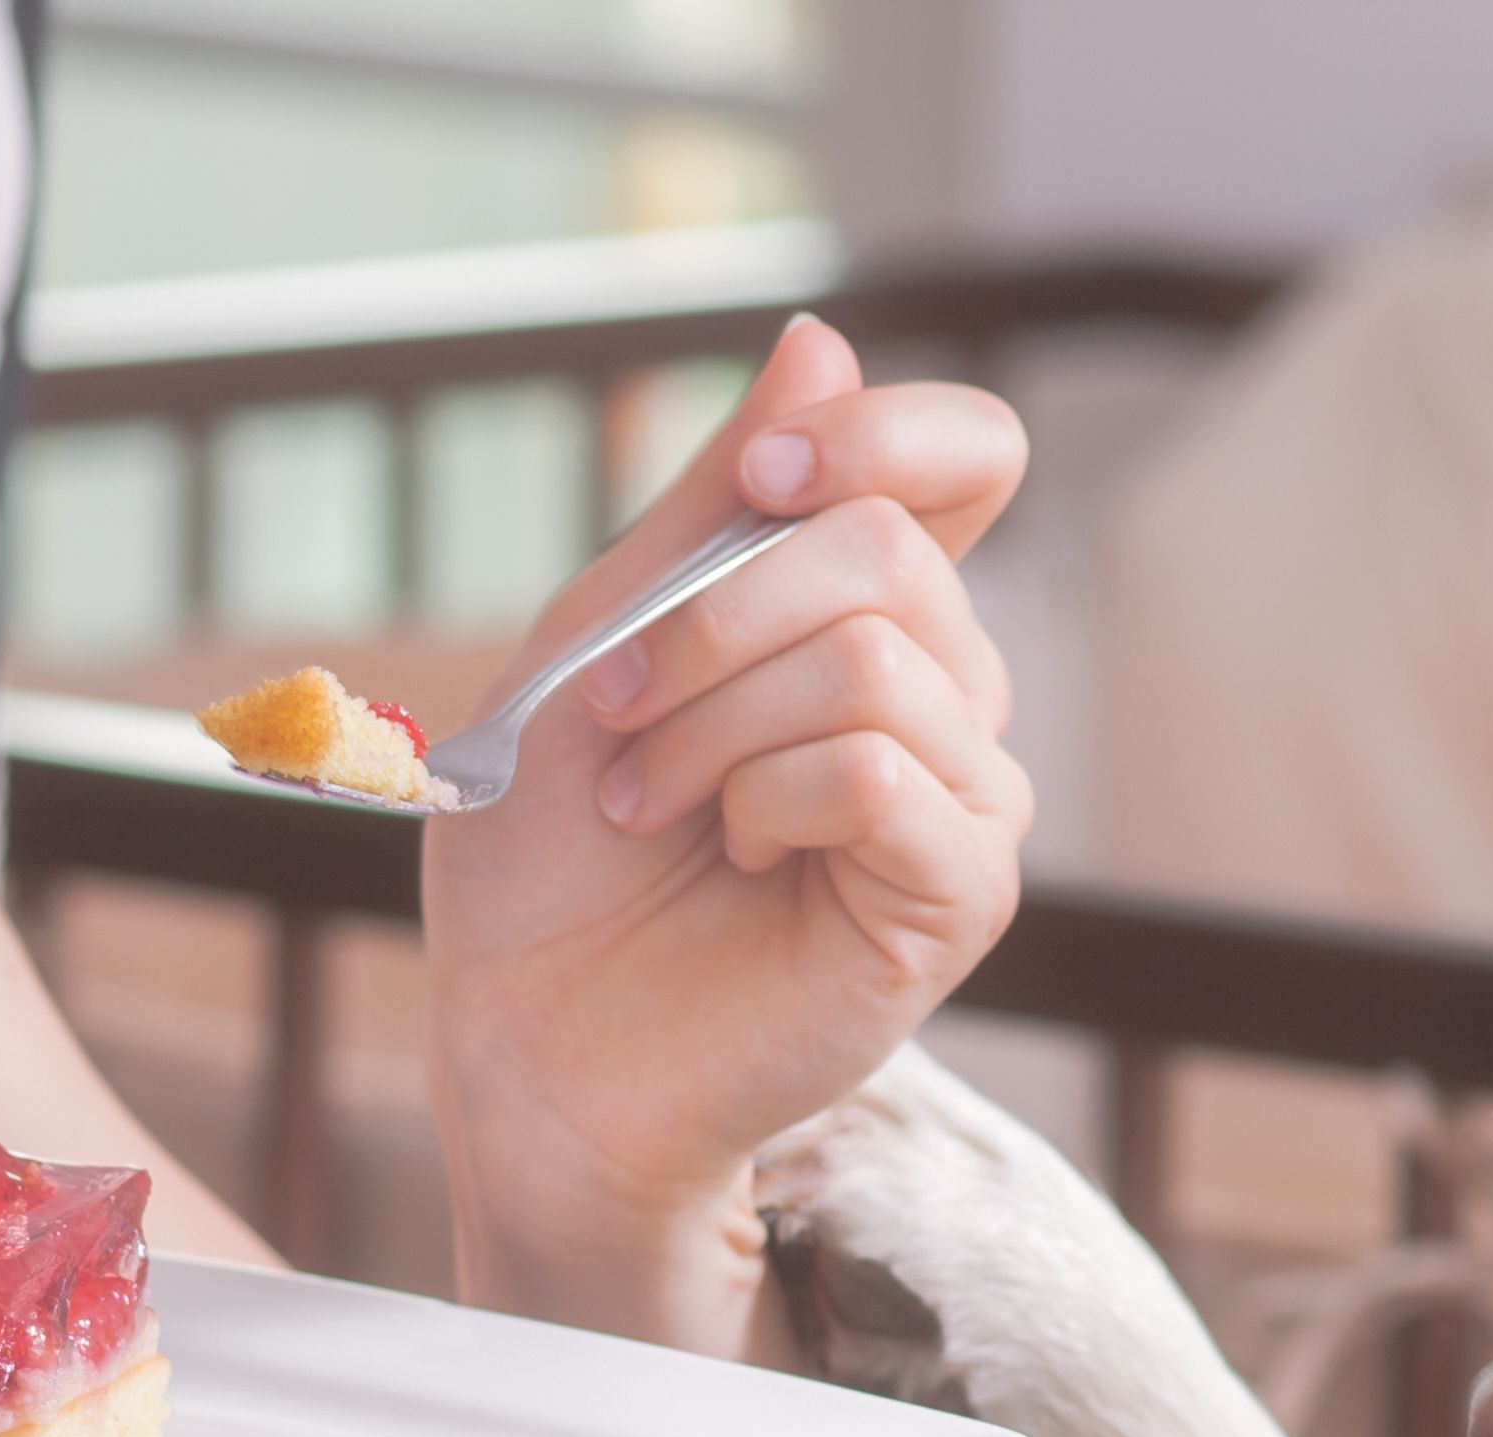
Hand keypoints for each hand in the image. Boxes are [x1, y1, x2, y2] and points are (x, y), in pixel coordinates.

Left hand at [418, 316, 1031, 1343]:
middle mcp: (942, 693)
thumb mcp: (601, 634)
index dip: (878, 434)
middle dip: (717, 618)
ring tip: (655, 804)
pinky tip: (729, 859)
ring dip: (717, 720)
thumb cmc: (550, 853)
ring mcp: (963, 796)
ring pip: (881, 658)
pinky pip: (885, 770)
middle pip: (892, 548)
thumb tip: (822, 338)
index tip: (755, 487)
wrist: (527, 1042)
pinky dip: (768, 797)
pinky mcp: (958, 897)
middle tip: (621, 716)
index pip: (965, 453)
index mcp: (867, 611)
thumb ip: (711, 504)